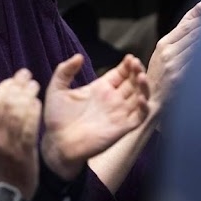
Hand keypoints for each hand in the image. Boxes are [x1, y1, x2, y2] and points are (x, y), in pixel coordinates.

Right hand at [0, 69, 40, 199]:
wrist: (1, 199)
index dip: (2, 88)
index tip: (11, 79)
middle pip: (6, 104)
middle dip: (16, 86)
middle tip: (25, 75)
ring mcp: (10, 146)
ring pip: (19, 113)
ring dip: (27, 95)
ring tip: (34, 85)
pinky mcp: (25, 153)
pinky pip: (30, 127)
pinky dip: (34, 113)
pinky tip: (37, 103)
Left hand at [41, 54, 149, 180]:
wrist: (57, 144)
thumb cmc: (56, 118)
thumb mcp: (57, 89)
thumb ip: (65, 70)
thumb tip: (78, 56)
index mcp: (100, 89)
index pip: (120, 74)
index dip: (127, 66)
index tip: (130, 58)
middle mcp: (112, 100)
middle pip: (133, 83)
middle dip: (138, 72)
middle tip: (136, 64)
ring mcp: (118, 114)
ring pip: (140, 97)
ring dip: (144, 86)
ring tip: (141, 76)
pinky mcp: (122, 128)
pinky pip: (139, 117)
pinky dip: (144, 108)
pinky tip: (140, 98)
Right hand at [147, 1, 200, 112]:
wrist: (154, 106)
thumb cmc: (163, 77)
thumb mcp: (167, 51)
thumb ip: (185, 28)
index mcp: (164, 44)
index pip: (189, 26)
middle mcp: (168, 53)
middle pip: (196, 34)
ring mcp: (173, 66)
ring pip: (200, 47)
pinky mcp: (180, 79)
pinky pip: (200, 64)